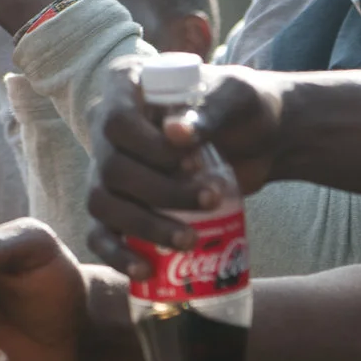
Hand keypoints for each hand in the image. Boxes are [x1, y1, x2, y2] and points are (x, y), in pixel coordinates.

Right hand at [85, 64, 286, 275]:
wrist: (259, 138)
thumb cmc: (244, 109)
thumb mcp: (236, 98)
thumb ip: (209, 110)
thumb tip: (177, 134)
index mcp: (126, 89)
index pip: (116, 120)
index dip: (149, 147)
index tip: (192, 157)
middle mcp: (107, 131)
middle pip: (112, 168)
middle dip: (161, 193)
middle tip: (209, 200)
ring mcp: (108, 171)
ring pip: (104, 205)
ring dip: (145, 227)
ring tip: (189, 241)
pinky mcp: (121, 208)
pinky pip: (101, 235)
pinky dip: (119, 256)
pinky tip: (146, 271)